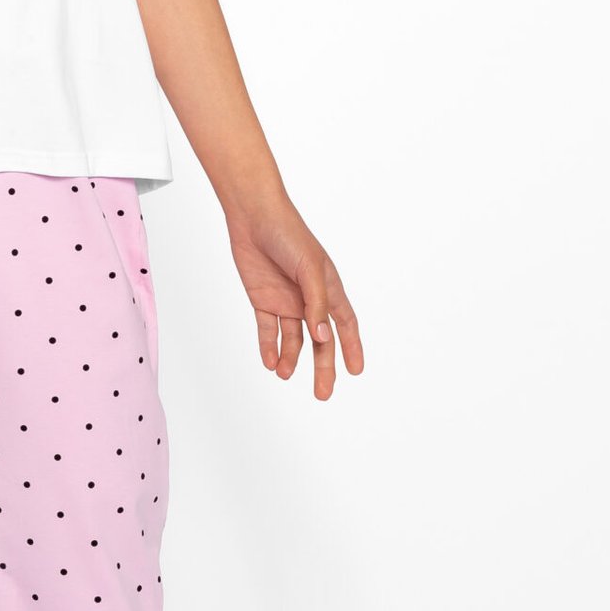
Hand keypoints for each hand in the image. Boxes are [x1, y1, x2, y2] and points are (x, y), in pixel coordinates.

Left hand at [224, 194, 362, 400]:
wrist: (253, 217)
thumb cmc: (288, 235)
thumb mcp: (309, 270)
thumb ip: (316, 305)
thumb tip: (324, 337)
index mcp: (329, 288)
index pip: (345, 324)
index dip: (352, 347)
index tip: (356, 371)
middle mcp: (309, 299)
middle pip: (320, 340)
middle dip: (322, 367)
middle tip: (323, 393)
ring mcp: (286, 300)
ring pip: (293, 339)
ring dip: (291, 358)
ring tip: (284, 374)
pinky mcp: (263, 300)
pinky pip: (268, 330)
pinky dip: (269, 347)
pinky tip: (269, 362)